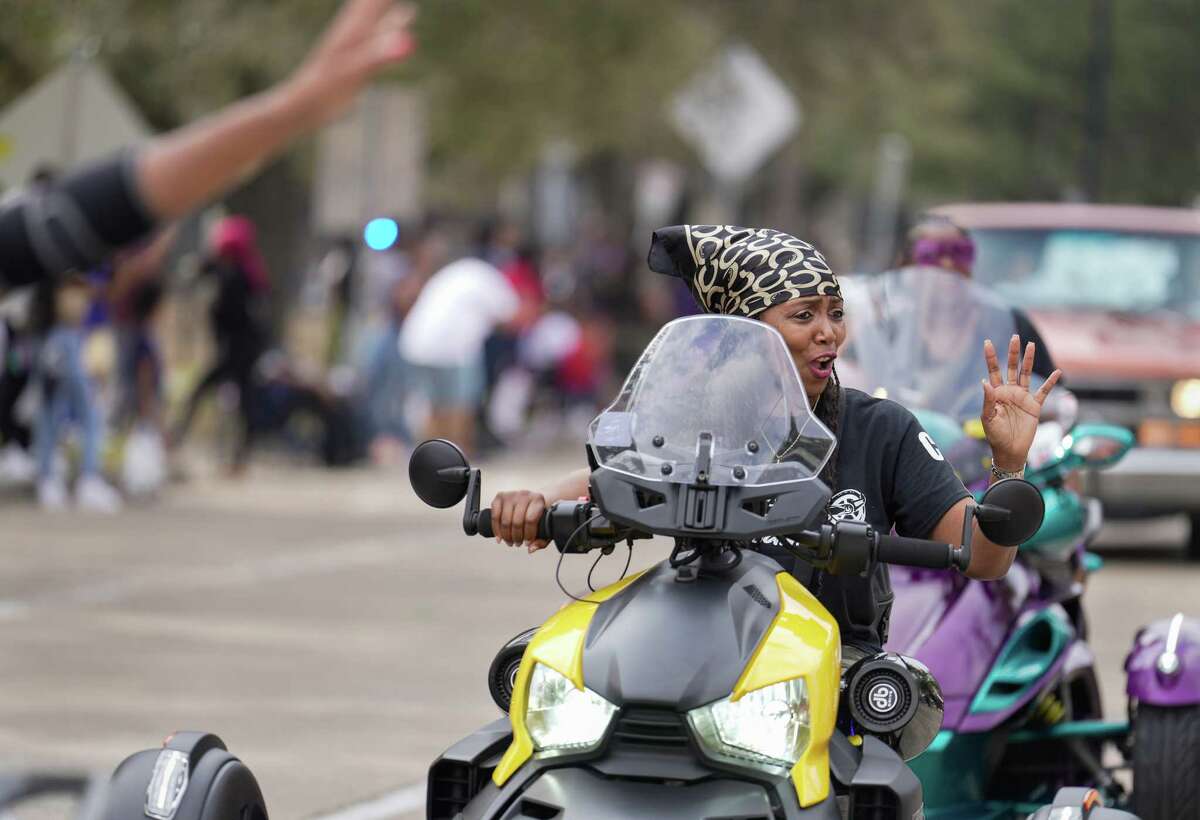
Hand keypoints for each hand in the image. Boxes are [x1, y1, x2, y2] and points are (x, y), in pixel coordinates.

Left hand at [283, 0, 416, 126]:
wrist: (304, 103)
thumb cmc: (327, 88)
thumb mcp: (355, 70)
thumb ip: (379, 54)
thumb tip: (407, 40)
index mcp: (359, 24)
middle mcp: (360, 24)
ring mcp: (361, 36)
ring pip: (384, 6)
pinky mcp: (364, 50)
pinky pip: (385, 25)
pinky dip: (398, 15)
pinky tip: (407, 13)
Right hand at [490, 490, 549, 552]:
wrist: (531, 499)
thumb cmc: (539, 514)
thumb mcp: (545, 526)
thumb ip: (542, 540)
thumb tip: (530, 549)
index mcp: (538, 499)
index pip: (530, 520)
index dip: (528, 535)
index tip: (527, 543)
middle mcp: (524, 495)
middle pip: (517, 522)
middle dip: (516, 537)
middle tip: (517, 544)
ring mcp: (511, 495)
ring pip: (505, 521)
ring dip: (506, 536)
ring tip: (510, 542)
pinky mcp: (500, 497)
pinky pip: (495, 516)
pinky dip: (496, 529)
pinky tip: (499, 537)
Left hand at [981, 335, 1061, 470]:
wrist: (1010, 450)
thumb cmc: (995, 435)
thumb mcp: (988, 418)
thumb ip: (988, 400)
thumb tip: (984, 381)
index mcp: (996, 393)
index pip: (993, 371)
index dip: (991, 357)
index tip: (987, 342)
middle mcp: (1010, 391)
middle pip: (1012, 368)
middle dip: (1013, 353)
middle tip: (1015, 337)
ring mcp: (1023, 397)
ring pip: (1027, 374)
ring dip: (1029, 360)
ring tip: (1031, 344)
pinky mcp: (1034, 406)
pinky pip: (1044, 391)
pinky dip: (1050, 382)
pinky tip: (1057, 371)